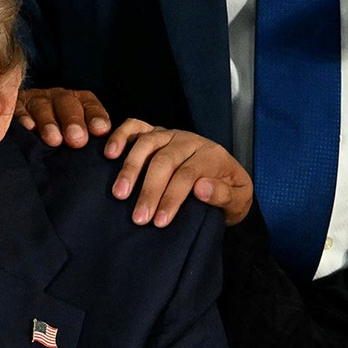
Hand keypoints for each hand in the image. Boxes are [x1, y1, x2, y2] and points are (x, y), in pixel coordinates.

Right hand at [15, 87, 110, 147]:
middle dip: (73, 121)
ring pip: (43, 107)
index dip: (95, 116)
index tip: (101, 131)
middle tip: (77, 140)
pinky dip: (24, 120)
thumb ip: (90, 141)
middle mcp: (58, 99)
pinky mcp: (15, 108)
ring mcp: (35, 102)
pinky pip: (19, 111)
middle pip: (67, 104)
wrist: (23, 127)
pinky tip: (28, 129)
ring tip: (53, 140)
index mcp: (78, 102)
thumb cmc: (58, 138)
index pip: (89, 105)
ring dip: (49, 122)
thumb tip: (110, 155)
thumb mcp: (76, 136)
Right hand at [105, 118, 252, 226]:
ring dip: (130, 169)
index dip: (172, 197)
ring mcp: (169, 134)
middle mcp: (189, 140)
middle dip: (149, 190)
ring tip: (119, 194)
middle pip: (164, 160)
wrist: (222, 182)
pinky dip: (120, 137)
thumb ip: (225, 196)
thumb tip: (201, 188)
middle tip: (138, 217)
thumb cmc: (226, 195)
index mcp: (212, 155)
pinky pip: (134, 126)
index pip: (188, 174)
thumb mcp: (238, 202)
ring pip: (147, 143)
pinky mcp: (153, 133)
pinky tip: (109, 154)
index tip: (159, 221)